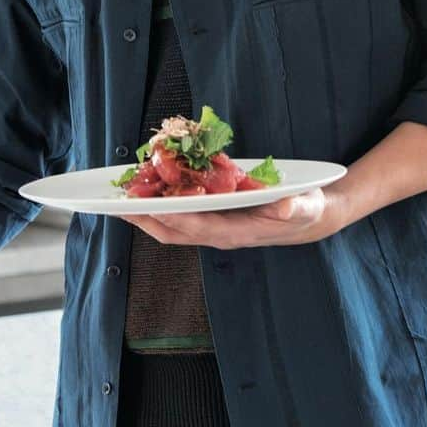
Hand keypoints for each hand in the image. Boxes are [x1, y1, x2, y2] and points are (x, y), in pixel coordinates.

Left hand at [128, 187, 341, 249]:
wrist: (310, 219)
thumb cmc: (305, 211)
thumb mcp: (305, 206)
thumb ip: (293, 207)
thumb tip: (282, 205)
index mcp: (237, 232)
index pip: (195, 227)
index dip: (169, 216)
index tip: (146, 206)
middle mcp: (221, 234)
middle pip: (174, 232)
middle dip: (144, 220)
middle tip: (116, 205)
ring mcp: (216, 228)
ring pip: (173, 226)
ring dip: (147, 215)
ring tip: (122, 199)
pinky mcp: (214, 219)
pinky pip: (181, 216)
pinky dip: (162, 205)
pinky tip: (150, 191)